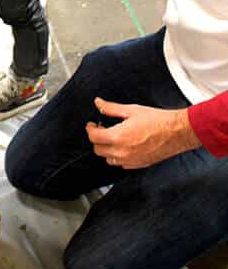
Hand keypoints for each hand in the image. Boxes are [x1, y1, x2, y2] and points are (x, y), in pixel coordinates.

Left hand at [86, 97, 200, 168]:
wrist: (177, 132)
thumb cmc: (158, 120)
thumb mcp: (131, 110)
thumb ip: (111, 108)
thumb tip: (99, 103)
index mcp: (118, 137)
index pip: (93, 137)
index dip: (90, 129)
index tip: (92, 124)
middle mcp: (122, 152)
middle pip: (98, 150)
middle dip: (97, 139)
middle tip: (102, 129)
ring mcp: (130, 161)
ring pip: (108, 159)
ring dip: (107, 149)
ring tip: (113, 137)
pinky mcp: (139, 165)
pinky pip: (121, 164)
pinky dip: (118, 156)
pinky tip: (124, 146)